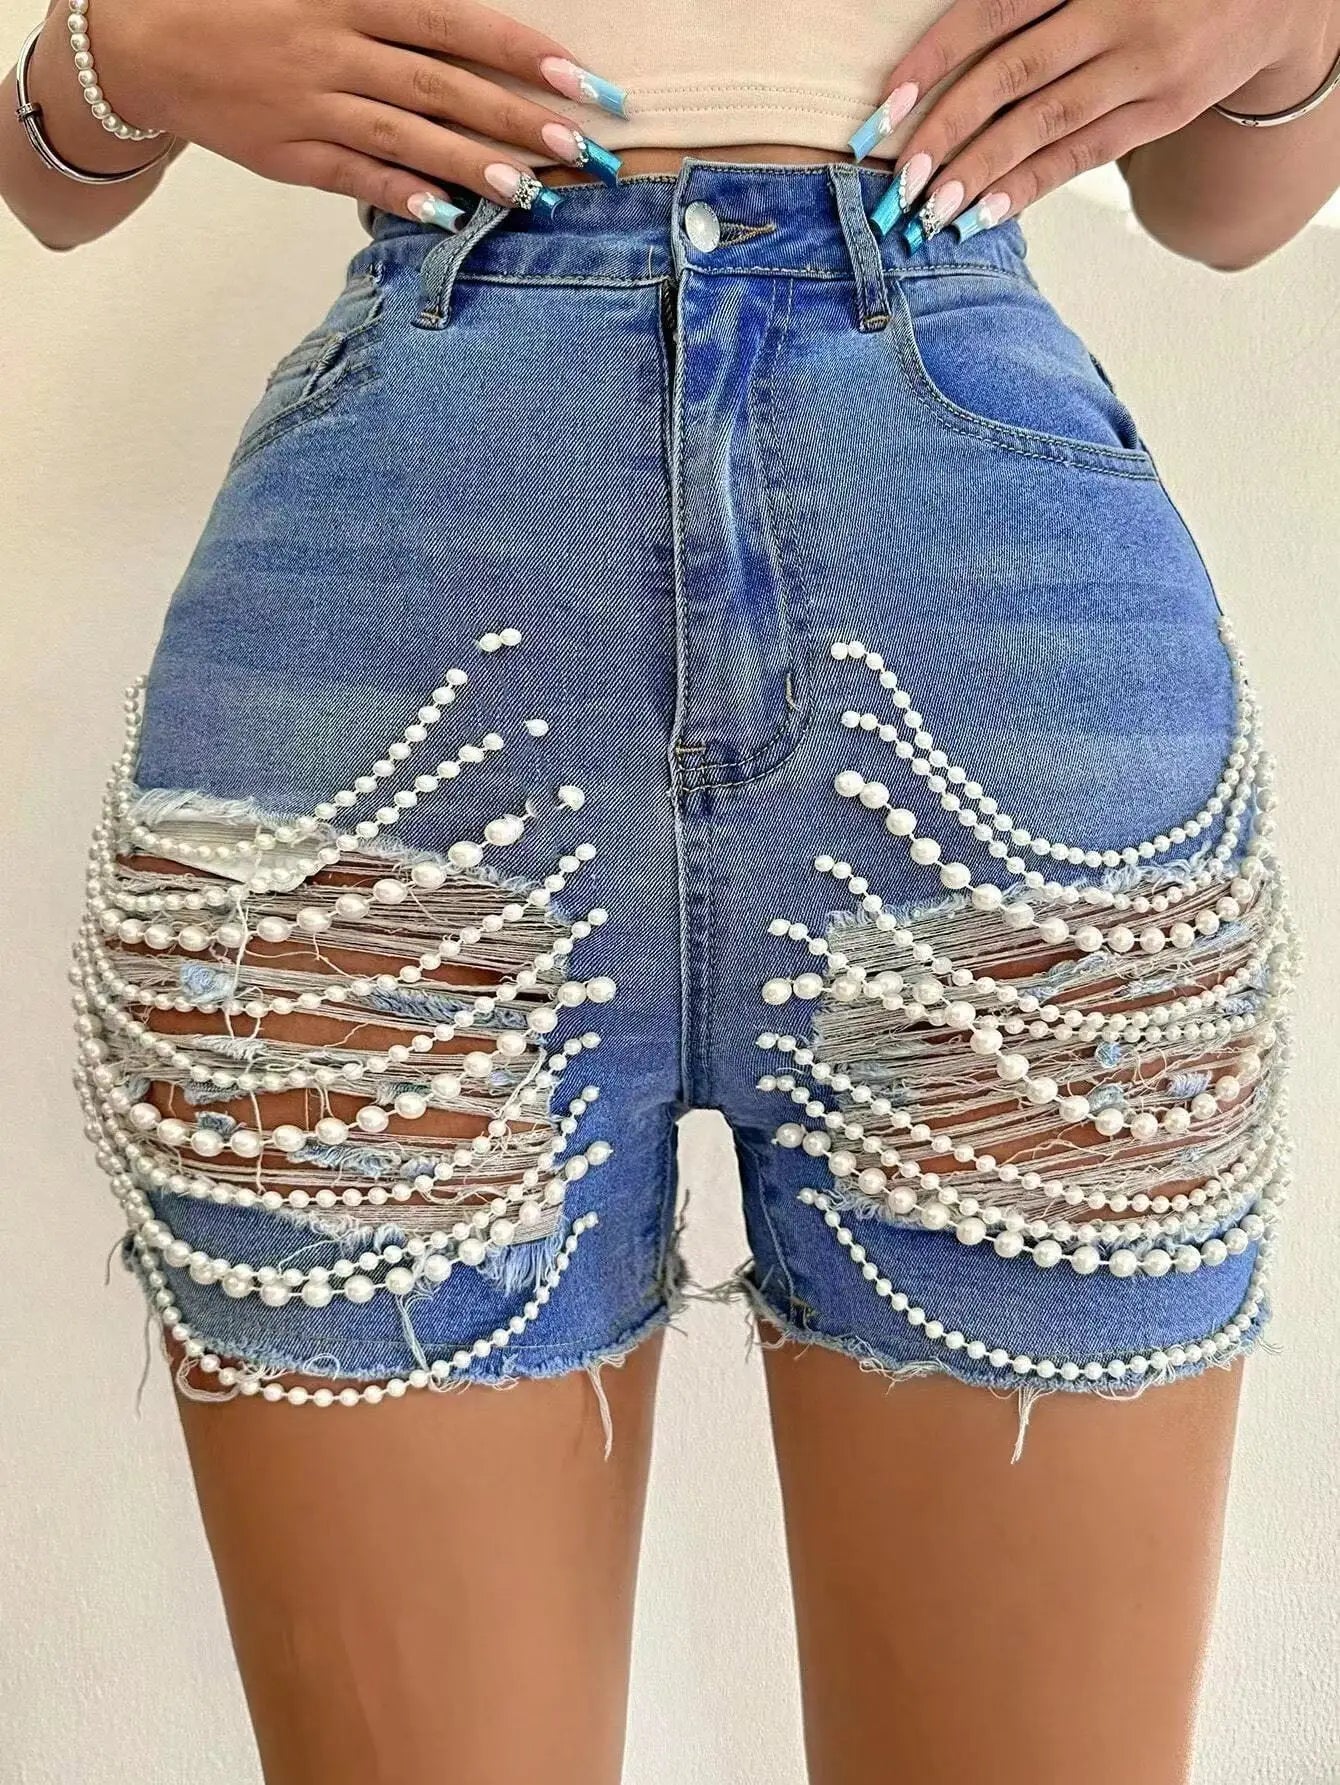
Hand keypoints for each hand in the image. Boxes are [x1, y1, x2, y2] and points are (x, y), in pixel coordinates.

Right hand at [74, 0, 626, 223]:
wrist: (149, 40)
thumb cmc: (254, 4)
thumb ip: (399, 5)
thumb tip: (471, 26)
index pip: (457, 22)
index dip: (524, 52)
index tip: (584, 78)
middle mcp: (338, 47)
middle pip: (445, 86)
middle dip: (521, 118)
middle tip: (585, 148)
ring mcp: (313, 105)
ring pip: (408, 137)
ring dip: (473, 168)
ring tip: (533, 193)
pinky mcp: (290, 155)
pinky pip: (355, 177)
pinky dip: (401, 195)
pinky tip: (448, 216)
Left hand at [851, 0, 1331, 242]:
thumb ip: (1026, 2)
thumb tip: (945, 61)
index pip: (994, 10)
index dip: (935, 57)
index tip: (886, 106)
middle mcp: (1117, 14)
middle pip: (1013, 76)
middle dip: (947, 132)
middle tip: (897, 181)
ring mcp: (1144, 66)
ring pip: (1046, 125)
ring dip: (982, 173)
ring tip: (928, 212)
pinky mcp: (1163, 110)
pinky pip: (1084, 154)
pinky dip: (1031, 185)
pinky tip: (986, 215)